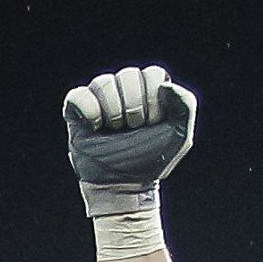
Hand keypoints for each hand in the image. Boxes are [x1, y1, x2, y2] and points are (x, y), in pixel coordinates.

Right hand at [63, 66, 197, 204]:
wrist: (125, 186)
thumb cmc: (151, 160)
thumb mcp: (180, 135)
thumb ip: (185, 105)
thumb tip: (165, 85)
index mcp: (149, 89)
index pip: (152, 74)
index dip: (153, 99)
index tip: (153, 124)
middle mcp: (124, 88)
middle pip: (128, 75)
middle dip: (134, 107)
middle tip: (133, 129)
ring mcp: (99, 98)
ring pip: (103, 82)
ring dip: (114, 110)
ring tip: (115, 130)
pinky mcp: (77, 111)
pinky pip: (78, 96)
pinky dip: (89, 110)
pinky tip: (96, 128)